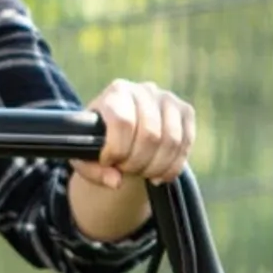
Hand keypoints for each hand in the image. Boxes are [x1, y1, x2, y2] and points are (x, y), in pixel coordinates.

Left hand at [77, 79, 194, 190]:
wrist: (125, 129)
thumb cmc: (102, 142)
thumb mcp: (86, 156)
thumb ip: (93, 170)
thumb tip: (116, 181)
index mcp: (117, 92)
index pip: (123, 122)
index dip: (117, 149)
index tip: (108, 161)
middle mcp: (144, 90)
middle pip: (150, 135)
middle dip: (138, 163)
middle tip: (127, 170)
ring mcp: (168, 99)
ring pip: (171, 142)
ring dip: (157, 167)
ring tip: (143, 173)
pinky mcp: (185, 112)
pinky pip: (185, 145)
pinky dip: (173, 167)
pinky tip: (160, 173)